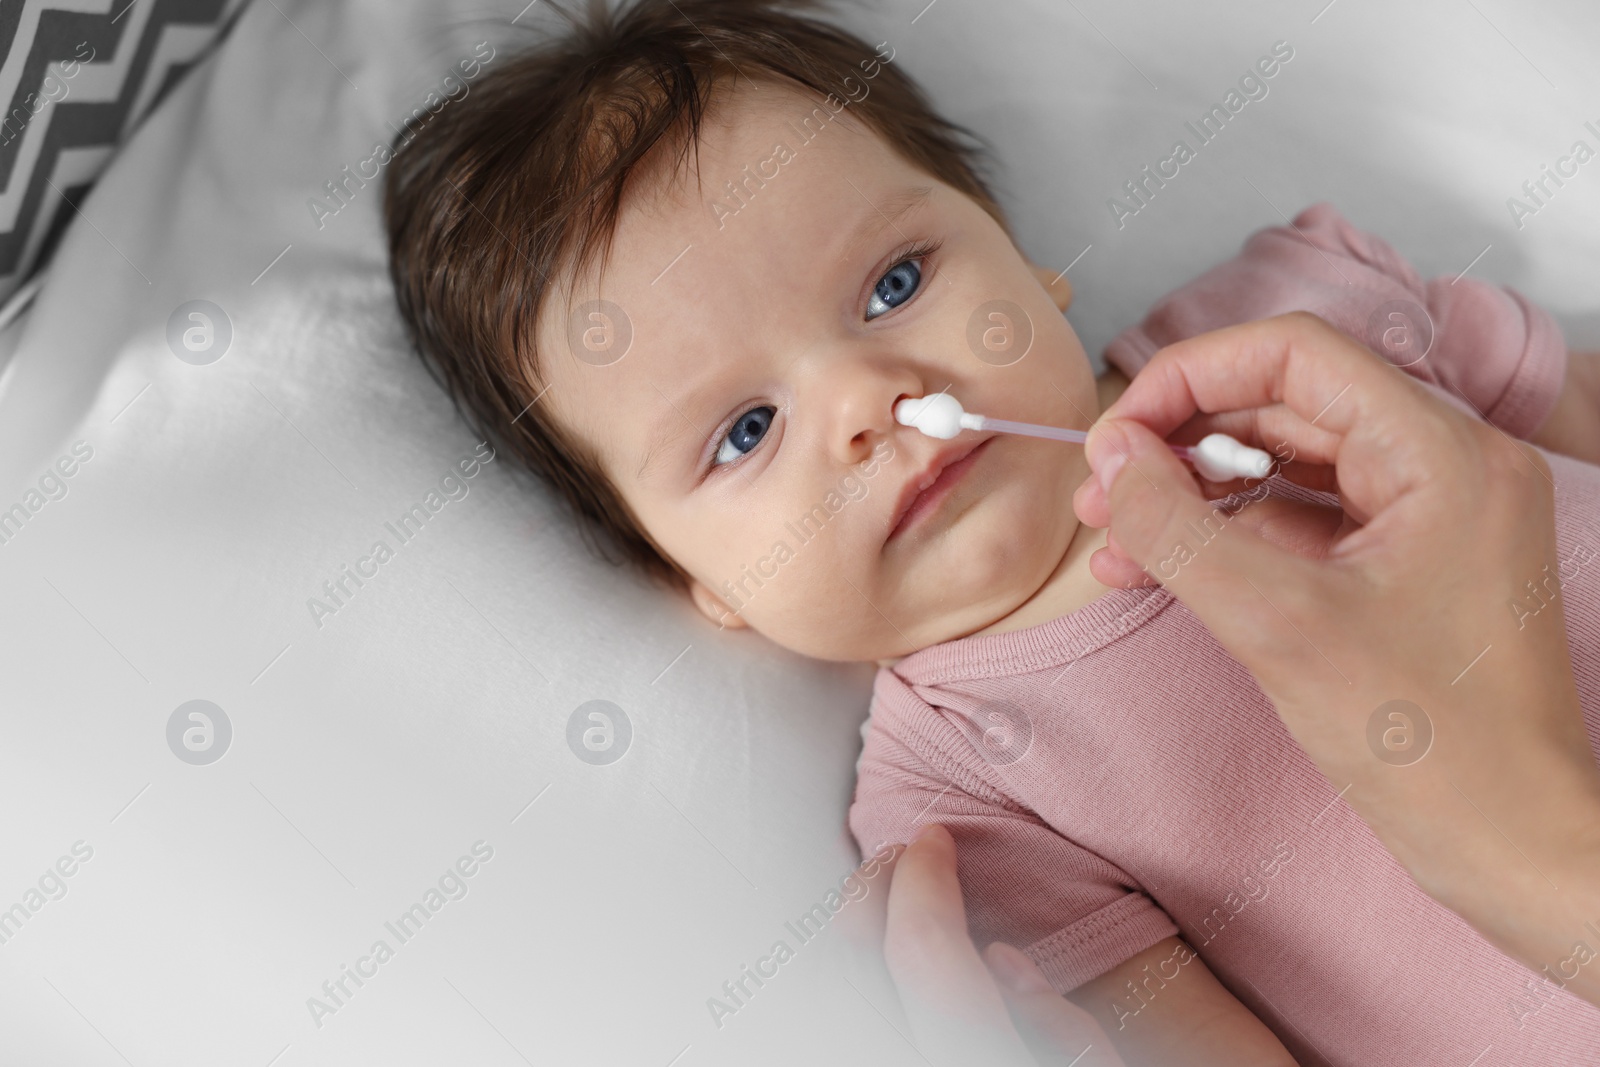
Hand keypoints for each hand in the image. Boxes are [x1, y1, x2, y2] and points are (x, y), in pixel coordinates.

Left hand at [838, 825, 1124, 1065]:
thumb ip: (1066, 1031)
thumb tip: (1002, 963)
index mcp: (980, 1057)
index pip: (925, 949)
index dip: (923, 877)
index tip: (934, 837)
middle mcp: (918, 1063)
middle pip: (858, 960)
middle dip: (876, 887)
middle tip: (907, 851)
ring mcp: (884, 1065)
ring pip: (837, 987)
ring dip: (859, 928)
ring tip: (894, 894)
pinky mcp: (873, 1065)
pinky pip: (848, 1015)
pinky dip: (856, 972)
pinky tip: (886, 957)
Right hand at [1072, 311, 1599, 1003]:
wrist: (1509, 846)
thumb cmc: (1434, 746)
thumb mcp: (1279, 626)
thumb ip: (1179, 530)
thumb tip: (1111, 458)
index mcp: (1442, 453)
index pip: (1297, 356)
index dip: (1191, 376)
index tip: (1118, 430)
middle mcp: (1442, 466)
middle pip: (1285, 405)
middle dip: (1181, 441)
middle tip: (1102, 488)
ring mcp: (1423, 517)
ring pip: (1284, 465)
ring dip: (1192, 492)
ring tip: (1113, 532)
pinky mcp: (1398, 566)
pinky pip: (1297, 523)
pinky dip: (1225, 538)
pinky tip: (1152, 567)